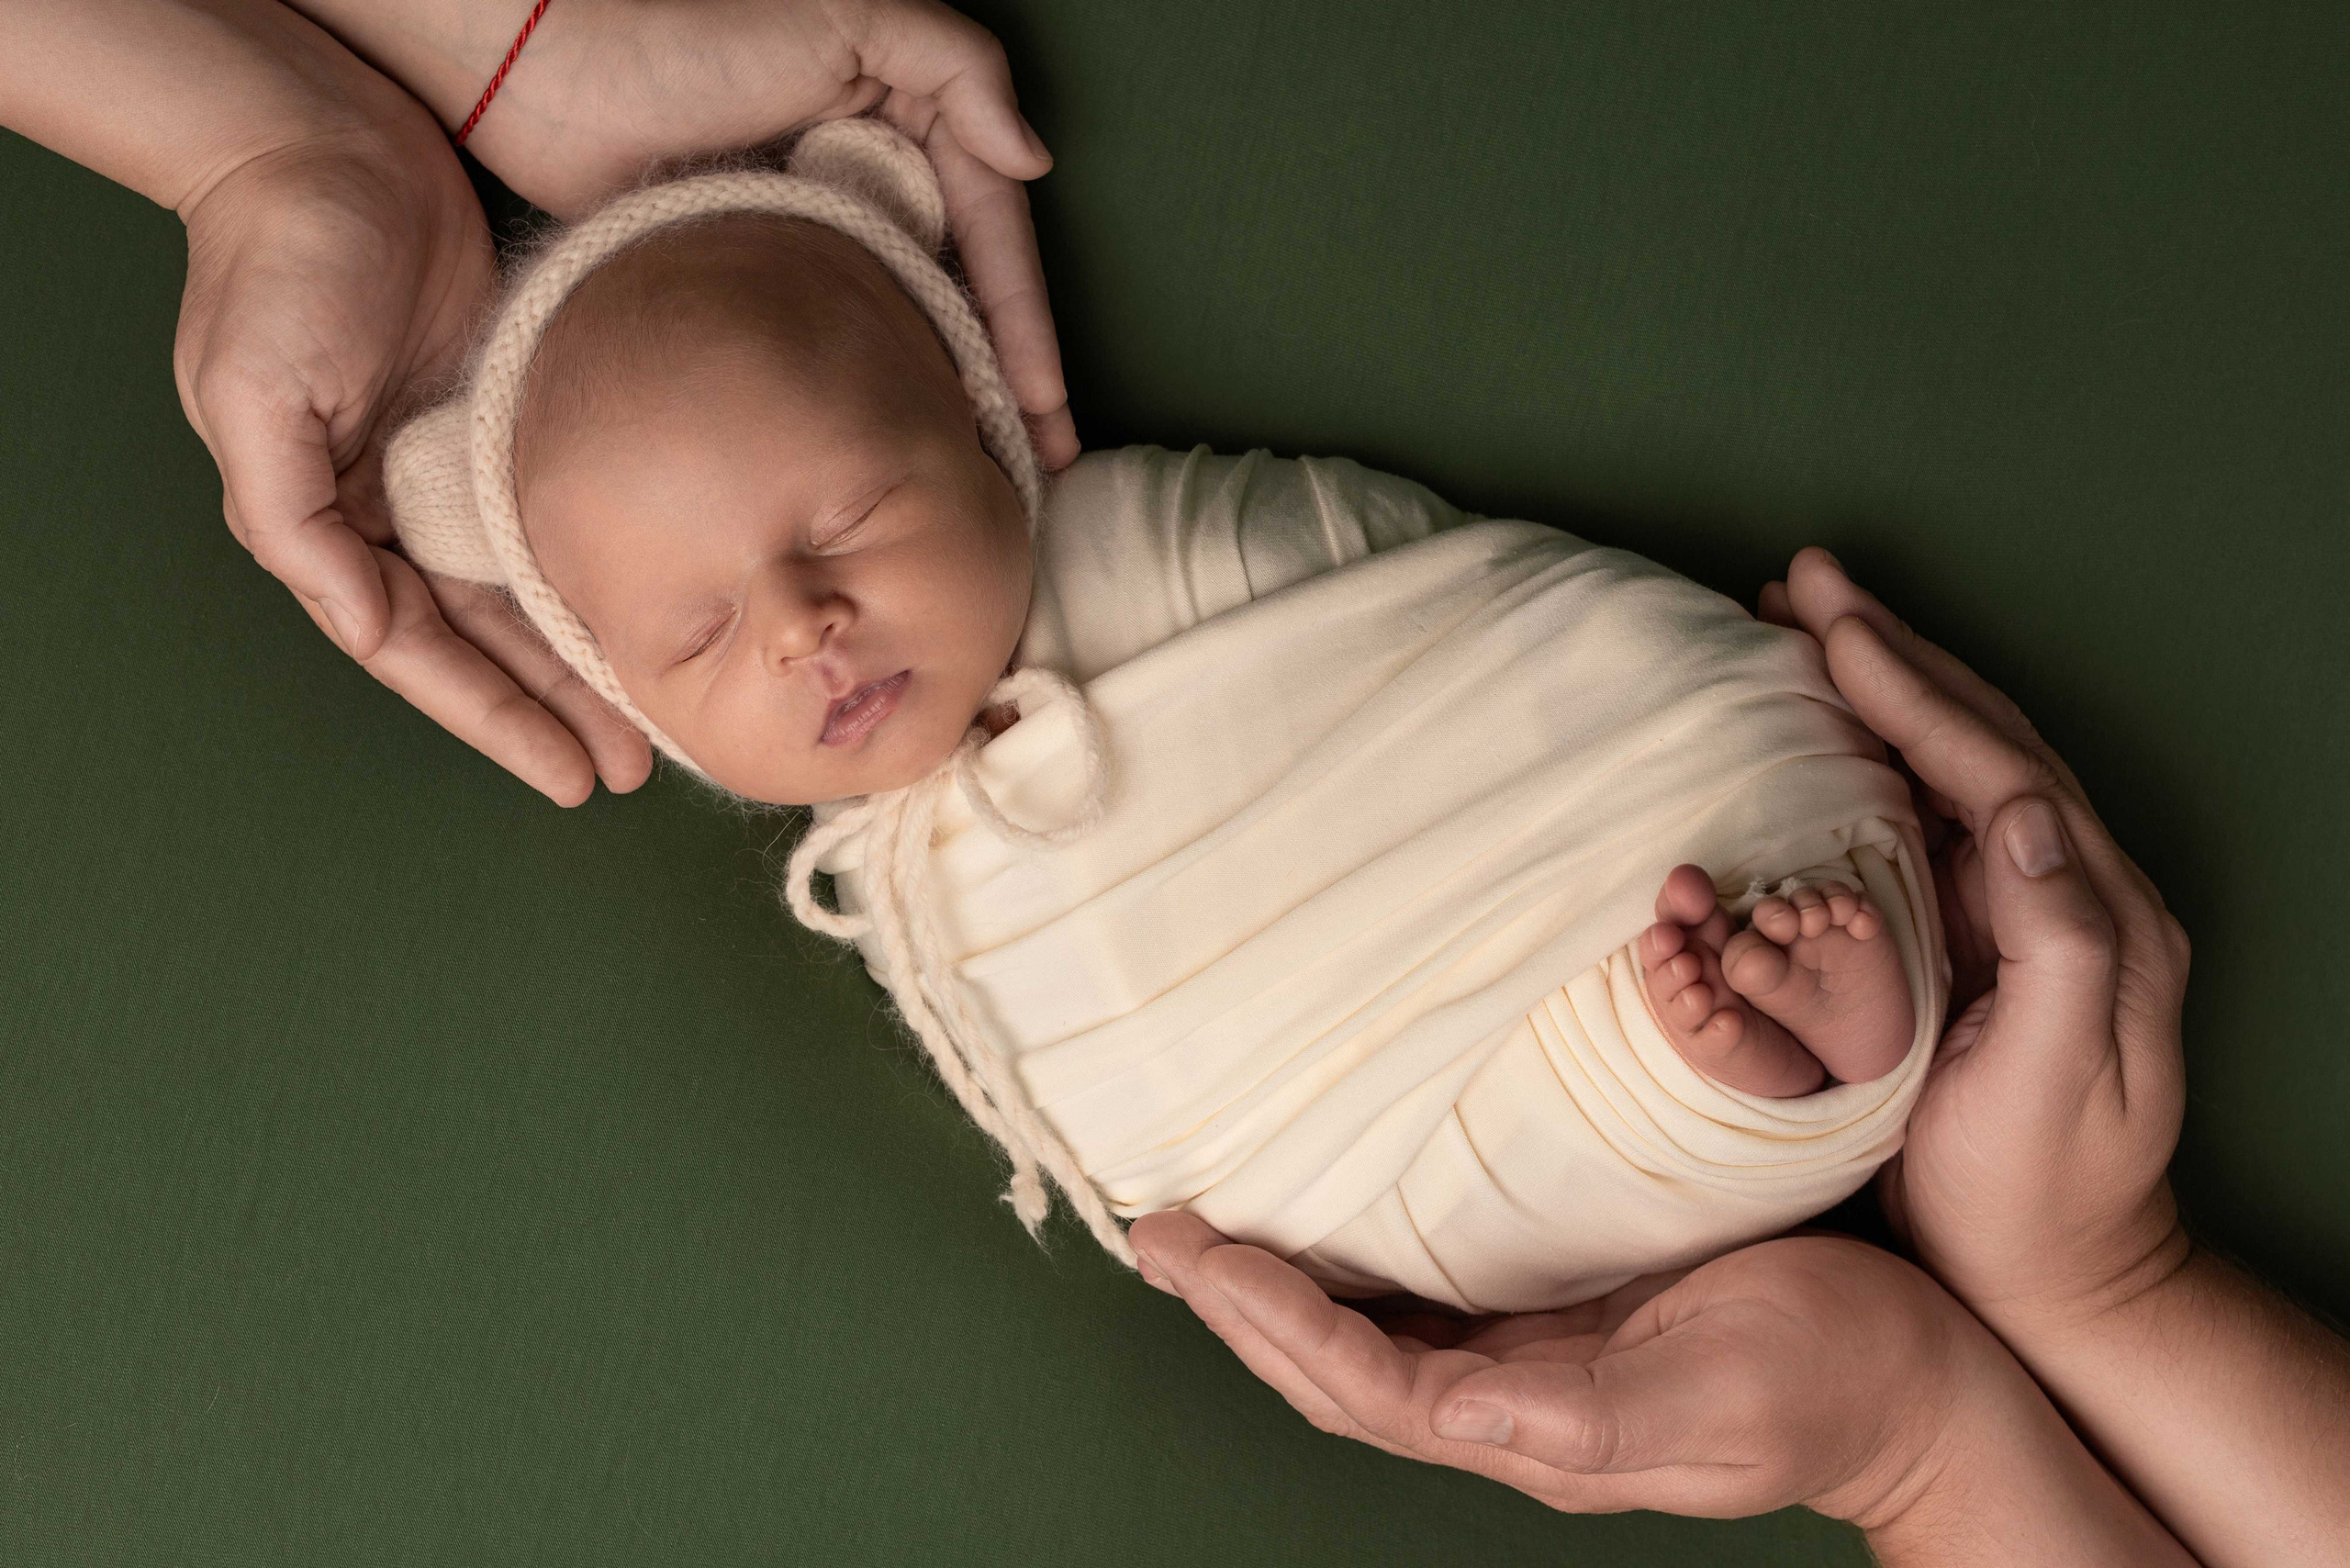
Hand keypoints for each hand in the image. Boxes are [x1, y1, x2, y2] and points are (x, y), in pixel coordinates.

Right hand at [172, 120, 652, 804]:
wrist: (327, 141)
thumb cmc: (281, 262)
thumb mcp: (257, 395)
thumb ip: (295, 523)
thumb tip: (360, 622)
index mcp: (326, 523)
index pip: (419, 651)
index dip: (493, 717)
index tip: (565, 775)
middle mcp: (391, 512)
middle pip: (486, 640)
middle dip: (554, 709)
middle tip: (631, 772)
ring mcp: (452, 470)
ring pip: (530, 592)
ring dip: (585, 659)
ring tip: (653, 726)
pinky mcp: (507, 419)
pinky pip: (559, 520)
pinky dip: (597, 571)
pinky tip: (653, 609)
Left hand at [450, 0, 1077, 467]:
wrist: (542, 71)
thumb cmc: (687, 32)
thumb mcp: (845, 18)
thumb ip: (955, 64)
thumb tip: (1035, 160)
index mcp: (904, 124)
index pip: (992, 235)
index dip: (1025, 323)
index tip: (1045, 403)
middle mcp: (871, 182)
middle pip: (962, 295)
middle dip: (1009, 381)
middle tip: (1037, 465)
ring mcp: (815, 236)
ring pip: (906, 329)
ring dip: (951, 402)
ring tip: (979, 479)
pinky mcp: (756, 279)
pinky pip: (835, 344)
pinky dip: (875, 394)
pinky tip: (896, 446)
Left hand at [1127, 1213, 2188, 1562]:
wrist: (1919, 1382)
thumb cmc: (1830, 1382)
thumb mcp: (1715, 1399)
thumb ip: (1586, 1421)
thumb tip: (1457, 1414)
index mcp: (1535, 1429)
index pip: (1362, 1383)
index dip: (1269, 1321)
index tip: (1192, 1253)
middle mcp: (1513, 1399)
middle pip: (1338, 1361)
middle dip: (1239, 1305)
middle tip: (1156, 1231)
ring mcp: (1535, 1357)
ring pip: (1372, 1327)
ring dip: (1282, 1285)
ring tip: (1205, 1225)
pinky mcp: (1567, 1308)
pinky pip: (1434, 1289)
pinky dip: (1362, 1260)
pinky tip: (1333, 1213)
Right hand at [1757, 550, 2190, 1333]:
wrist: (2053, 1277)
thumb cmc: (2039, 1194)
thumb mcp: (2060, 1083)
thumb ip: (2065, 946)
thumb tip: (2034, 815)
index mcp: (2096, 917)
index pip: (1998, 768)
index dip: (1913, 690)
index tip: (1829, 625)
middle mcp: (2068, 894)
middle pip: (1979, 739)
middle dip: (1889, 652)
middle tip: (1799, 583)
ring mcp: (2022, 914)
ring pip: (1949, 765)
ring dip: (1877, 687)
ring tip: (1799, 626)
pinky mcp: (1974, 940)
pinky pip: (1919, 818)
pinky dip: (1865, 754)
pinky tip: (1817, 729)